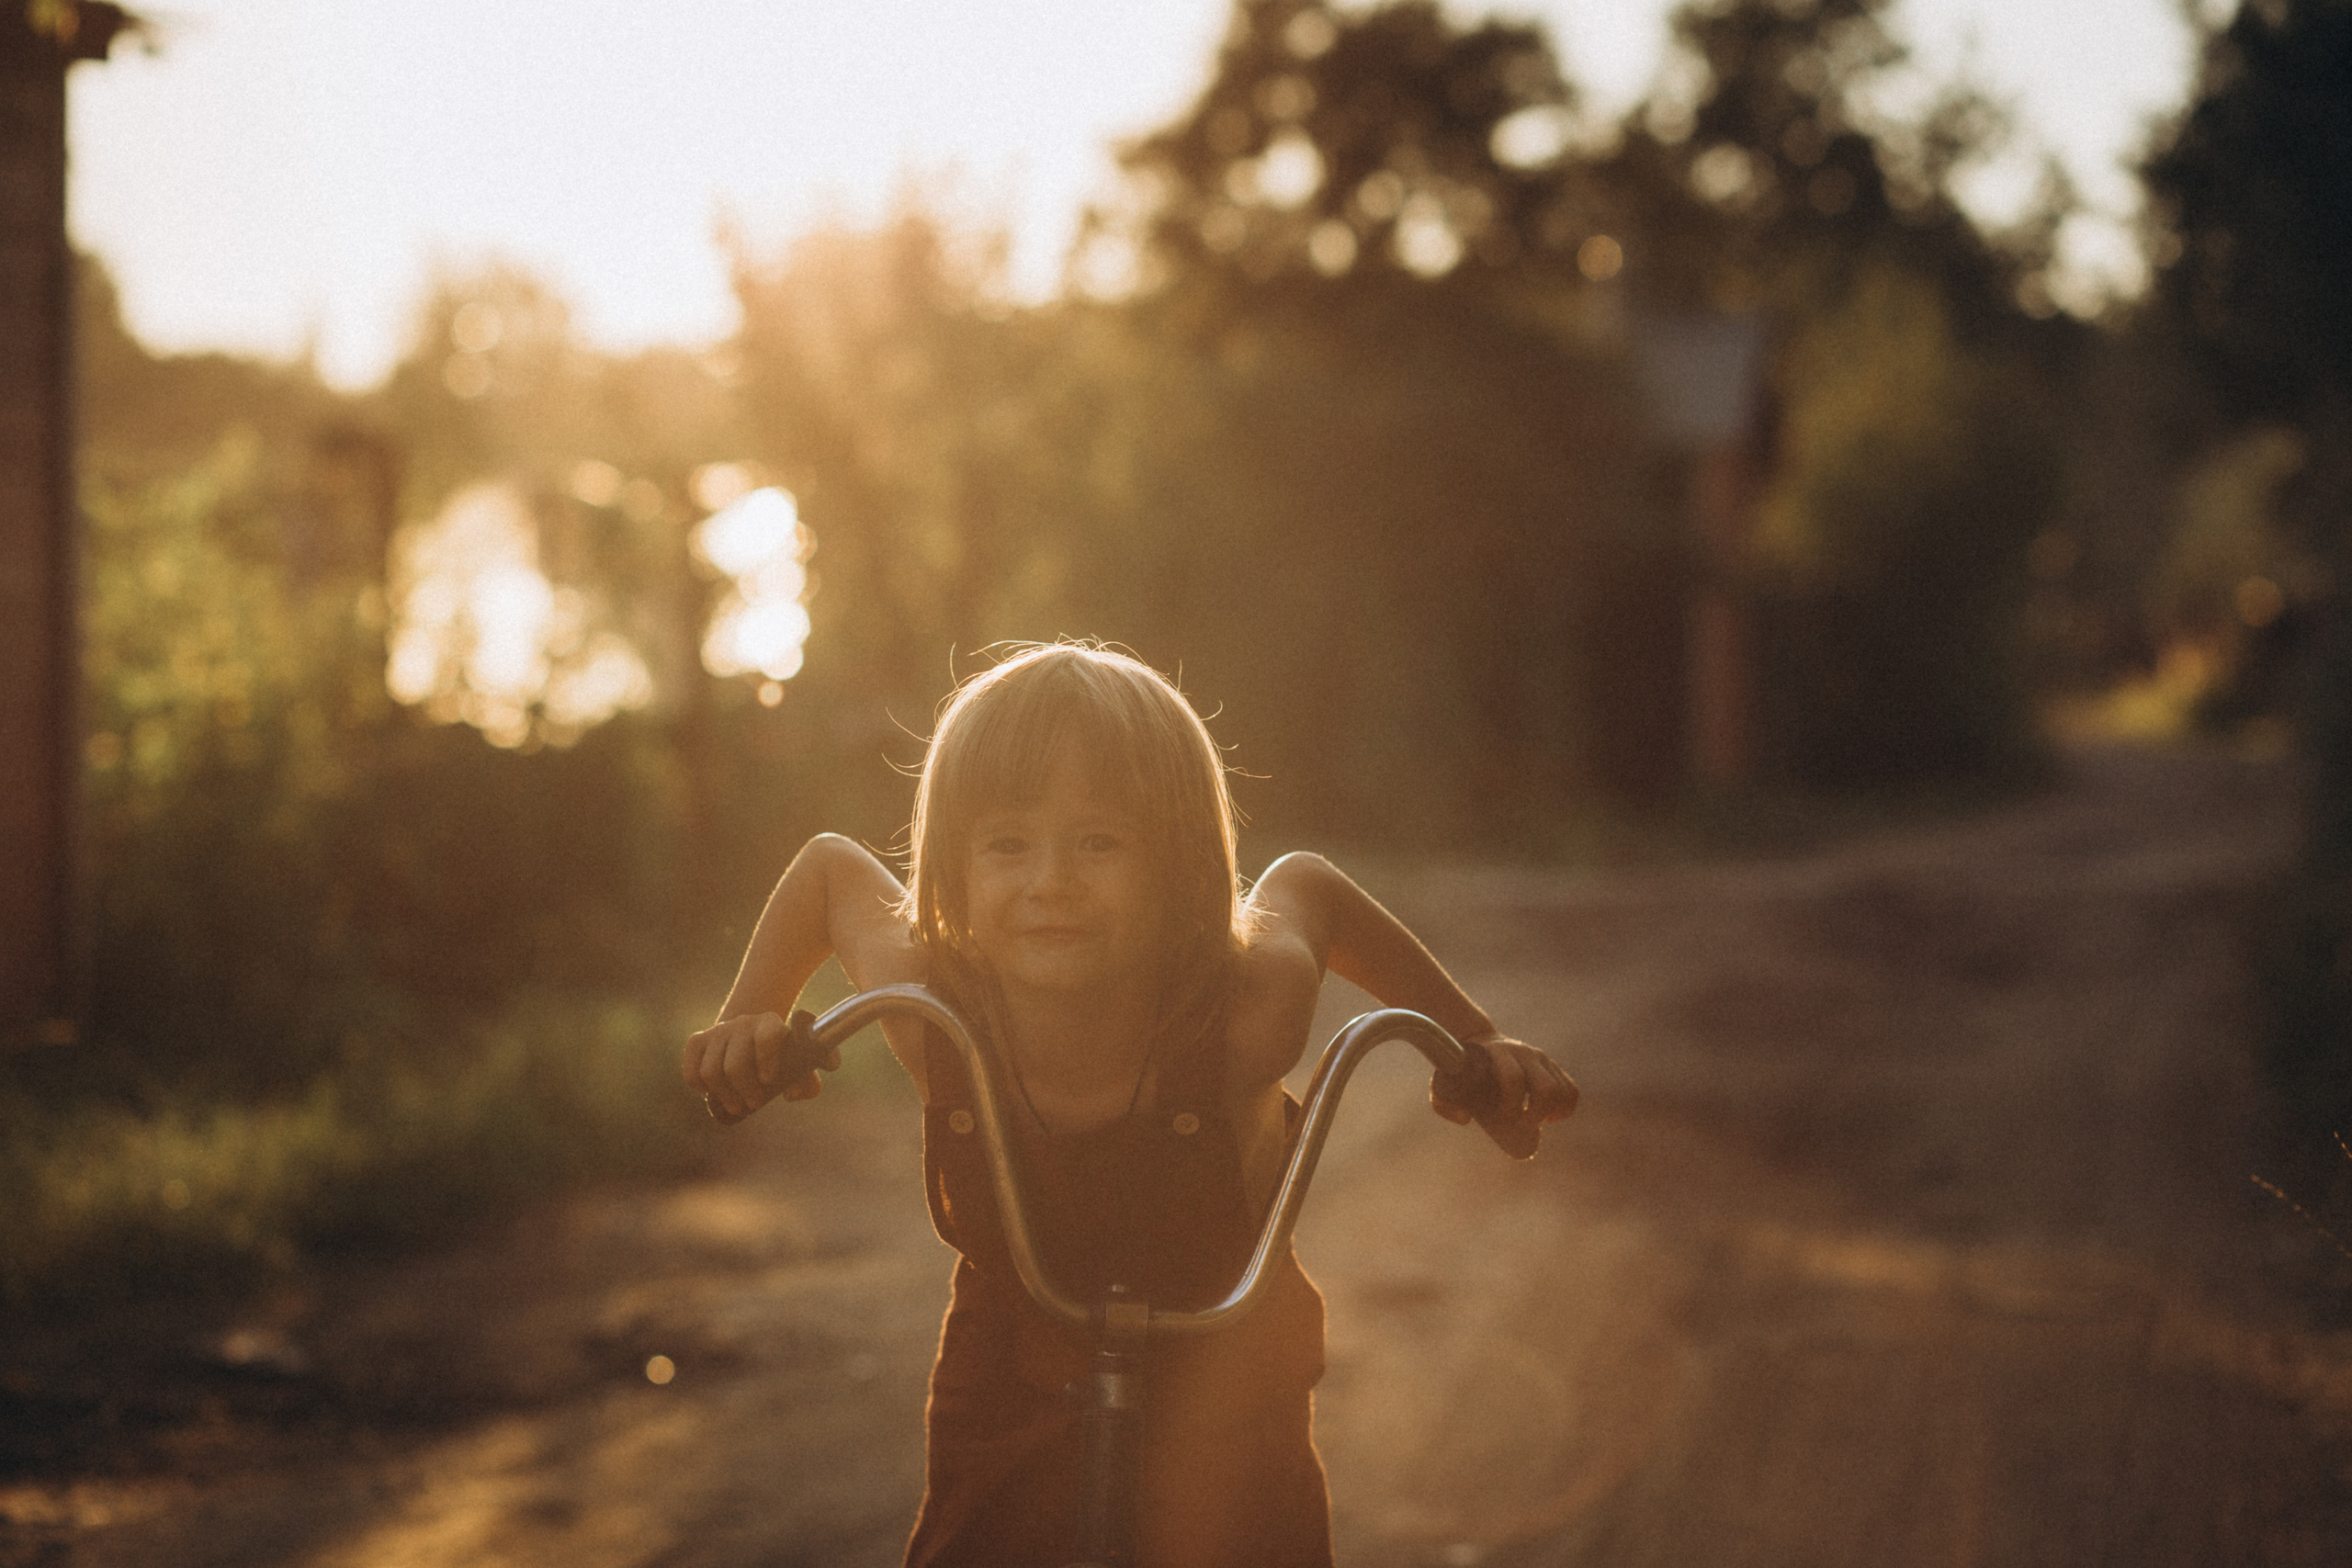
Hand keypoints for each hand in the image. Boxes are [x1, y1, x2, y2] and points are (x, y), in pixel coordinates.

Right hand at [681, 1010, 837, 1123]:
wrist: (752, 1036)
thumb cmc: (780, 1056)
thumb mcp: (798, 1065)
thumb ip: (807, 1082)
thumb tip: (792, 1095)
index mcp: (770, 1023)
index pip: (766, 1037)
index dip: (766, 1060)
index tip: (768, 1081)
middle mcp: (743, 1023)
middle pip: (735, 1064)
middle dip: (744, 1091)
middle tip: (753, 1105)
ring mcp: (718, 1030)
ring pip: (710, 1071)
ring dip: (723, 1095)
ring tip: (736, 1106)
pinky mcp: (698, 1040)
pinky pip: (692, 1070)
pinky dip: (699, 1087)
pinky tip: (711, 1092)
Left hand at [1432, 1034, 1577, 1158]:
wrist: (1477, 1040)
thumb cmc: (1459, 1068)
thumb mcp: (1442, 1083)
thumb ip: (1444, 1103)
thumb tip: (1466, 1119)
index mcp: (1498, 1053)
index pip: (1513, 1078)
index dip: (1512, 1103)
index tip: (1504, 1117)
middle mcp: (1524, 1053)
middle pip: (1546, 1087)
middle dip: (1537, 1113)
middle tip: (1523, 1125)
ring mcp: (1540, 1058)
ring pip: (1562, 1088)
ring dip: (1554, 1112)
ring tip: (1539, 1122)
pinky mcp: (1551, 1066)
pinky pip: (1570, 1088)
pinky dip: (1567, 1107)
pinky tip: (1554, 1118)